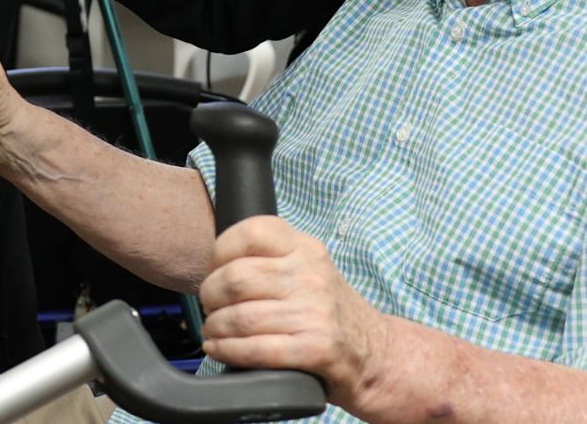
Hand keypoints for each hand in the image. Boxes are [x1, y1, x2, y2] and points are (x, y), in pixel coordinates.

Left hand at [197, 217, 387, 407]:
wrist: (376, 355)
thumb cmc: (330, 314)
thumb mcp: (309, 272)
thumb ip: (273, 261)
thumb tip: (217, 267)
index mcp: (306, 249)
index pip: (251, 232)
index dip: (220, 252)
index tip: (214, 271)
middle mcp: (311, 275)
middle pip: (236, 277)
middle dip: (210, 297)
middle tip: (210, 308)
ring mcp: (316, 312)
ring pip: (241, 317)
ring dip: (215, 328)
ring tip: (213, 332)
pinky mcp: (317, 348)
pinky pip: (257, 349)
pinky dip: (229, 351)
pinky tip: (220, 349)